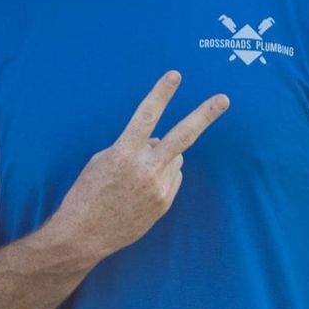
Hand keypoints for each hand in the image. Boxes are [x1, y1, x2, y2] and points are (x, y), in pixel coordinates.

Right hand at [47, 71, 228, 264]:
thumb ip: (133, 146)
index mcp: (124, 152)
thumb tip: (160, 142)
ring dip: (164, 156)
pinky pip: (172, 178)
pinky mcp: (164, 203)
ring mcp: (159, 188)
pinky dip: (163, 175)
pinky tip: (141, 188)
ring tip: (137, 174)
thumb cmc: (87, 192)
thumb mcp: (102, 160)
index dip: (161, 93)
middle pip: (183, 136)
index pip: (147, 116)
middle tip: (224, 99)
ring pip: (175, 158)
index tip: (175, 75)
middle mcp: (146, 169)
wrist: (85, 233)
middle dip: (205, 115)